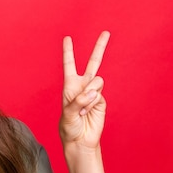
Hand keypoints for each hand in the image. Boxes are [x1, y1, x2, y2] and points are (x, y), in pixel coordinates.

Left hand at [59, 31, 109, 149]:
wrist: (80, 140)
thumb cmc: (69, 127)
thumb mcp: (67, 114)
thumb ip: (78, 101)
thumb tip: (92, 92)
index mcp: (70, 85)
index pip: (69, 65)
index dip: (68, 52)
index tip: (67, 38)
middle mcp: (83, 86)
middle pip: (93, 63)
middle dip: (100, 47)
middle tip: (106, 32)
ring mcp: (94, 93)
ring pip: (96, 82)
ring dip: (88, 95)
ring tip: (82, 109)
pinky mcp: (101, 100)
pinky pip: (98, 95)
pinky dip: (92, 103)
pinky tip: (87, 112)